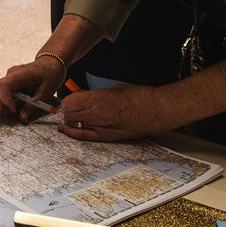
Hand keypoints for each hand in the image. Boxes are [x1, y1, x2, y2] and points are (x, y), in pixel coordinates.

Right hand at [0, 58, 64, 130]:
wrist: (49, 65)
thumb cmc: (49, 76)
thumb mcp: (45, 93)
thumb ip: (32, 105)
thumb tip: (22, 117)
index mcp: (20, 74)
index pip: (4, 84)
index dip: (6, 99)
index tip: (14, 110)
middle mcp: (10, 76)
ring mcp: (8, 80)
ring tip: (8, 115)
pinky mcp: (9, 85)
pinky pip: (2, 96)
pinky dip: (4, 105)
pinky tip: (11, 110)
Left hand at [60, 84, 174, 141]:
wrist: (156, 110)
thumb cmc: (138, 96)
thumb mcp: (113, 88)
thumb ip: (98, 94)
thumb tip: (86, 97)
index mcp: (97, 99)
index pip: (68, 103)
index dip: (68, 101)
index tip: (72, 99)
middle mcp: (96, 115)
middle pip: (68, 116)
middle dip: (68, 112)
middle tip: (73, 109)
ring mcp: (101, 128)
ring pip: (74, 127)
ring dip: (71, 122)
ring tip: (72, 119)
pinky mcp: (108, 138)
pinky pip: (84, 137)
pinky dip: (75, 133)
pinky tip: (69, 130)